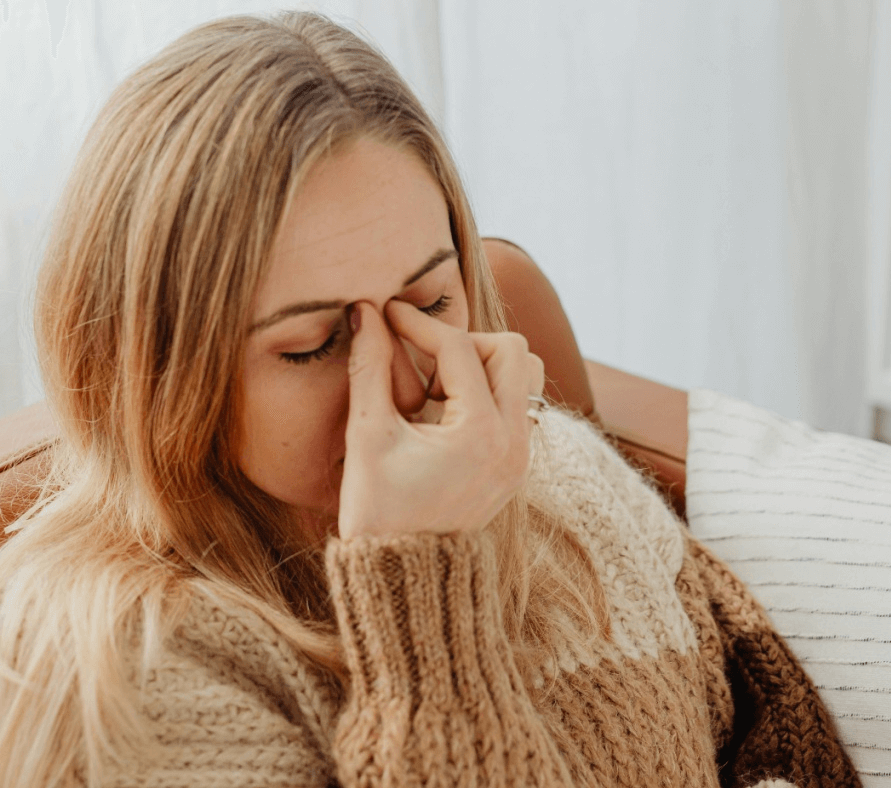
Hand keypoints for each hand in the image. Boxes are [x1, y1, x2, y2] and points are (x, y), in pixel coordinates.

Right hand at [338, 298, 544, 538]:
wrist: (404, 578)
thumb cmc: (378, 512)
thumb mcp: (367, 436)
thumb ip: (369, 368)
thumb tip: (364, 313)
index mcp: (480, 433)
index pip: (458, 348)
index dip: (417, 324)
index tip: (386, 316)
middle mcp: (514, 442)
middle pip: (512, 350)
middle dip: (464, 343)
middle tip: (421, 365)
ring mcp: (521, 456)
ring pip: (527, 376)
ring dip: (485, 366)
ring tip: (439, 389)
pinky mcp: (517, 465)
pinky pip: (520, 405)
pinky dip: (490, 393)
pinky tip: (447, 411)